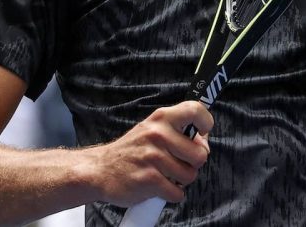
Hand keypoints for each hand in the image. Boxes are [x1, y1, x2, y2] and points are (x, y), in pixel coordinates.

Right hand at [85, 101, 213, 206]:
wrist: (99, 170)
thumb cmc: (133, 150)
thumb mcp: (153, 130)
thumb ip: (179, 132)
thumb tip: (204, 143)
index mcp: (161, 118)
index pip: (195, 109)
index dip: (206, 121)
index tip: (203, 132)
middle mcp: (158, 134)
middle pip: (200, 155)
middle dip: (193, 164)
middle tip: (177, 163)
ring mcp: (153, 157)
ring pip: (190, 176)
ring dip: (181, 180)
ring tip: (165, 174)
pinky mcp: (149, 179)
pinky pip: (177, 192)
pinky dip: (172, 194)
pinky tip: (160, 187)